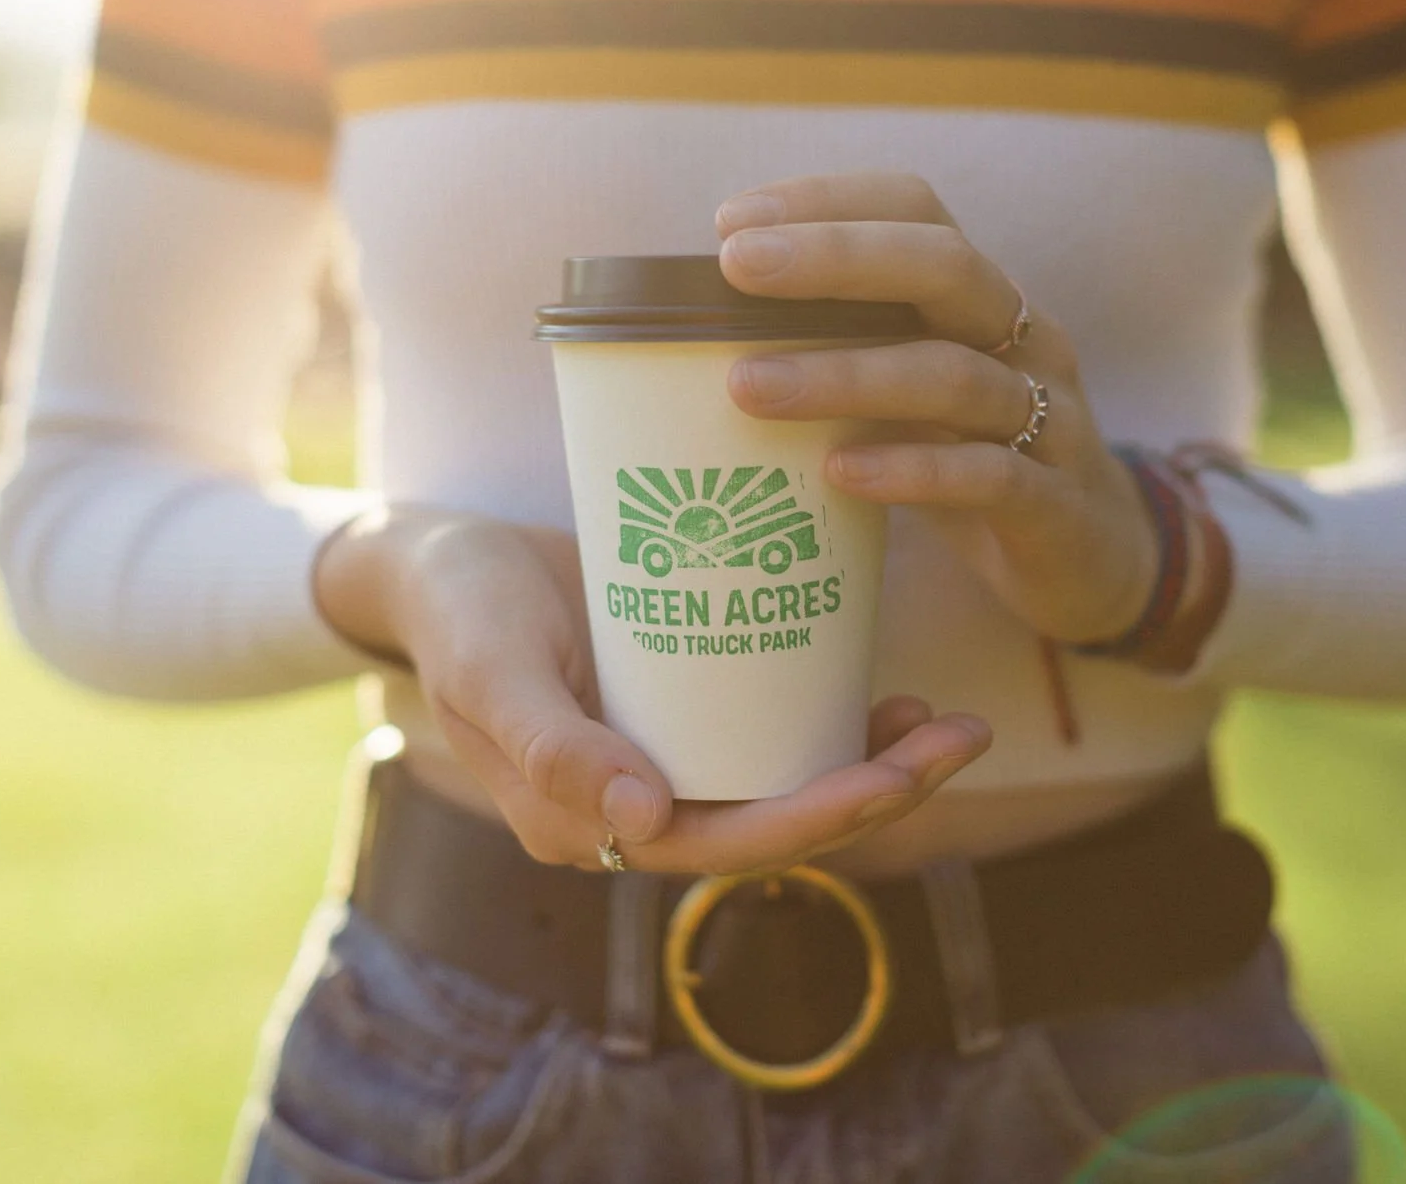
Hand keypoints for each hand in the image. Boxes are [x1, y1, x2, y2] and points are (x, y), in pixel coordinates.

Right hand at [313, 507, 991, 872]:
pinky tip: (892, 693)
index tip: (894, 776)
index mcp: (591, 825)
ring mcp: (667, 761)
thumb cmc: (460, 610)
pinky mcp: (685, 712)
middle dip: (878, 793)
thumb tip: (643, 822)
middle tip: (963, 739)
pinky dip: (834, 721)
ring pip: (787, 784)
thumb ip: (553, 747)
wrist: (442, 560)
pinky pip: (771, 733)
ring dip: (875, 767)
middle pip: (779, 823)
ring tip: (953, 726)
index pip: (726, 845)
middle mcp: (640, 808)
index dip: (818, 819)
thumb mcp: (493, 668)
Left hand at [717, 173, 1158, 644]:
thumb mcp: (911, 396)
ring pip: (954, 375)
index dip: (828, 203)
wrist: (1093, 563)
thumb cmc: (971, 464)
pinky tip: (839, 472)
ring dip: (846, 374)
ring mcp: (1050, 421)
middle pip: (945, 266)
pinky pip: (989, 476)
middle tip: (737, 267)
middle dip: (835, 258)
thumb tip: (694, 336)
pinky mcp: (1056, 508)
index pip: (916, 212)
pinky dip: (911, 469)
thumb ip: (840, 355)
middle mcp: (1025, 340)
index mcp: (982, 300)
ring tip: (748, 387)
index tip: (728, 223)